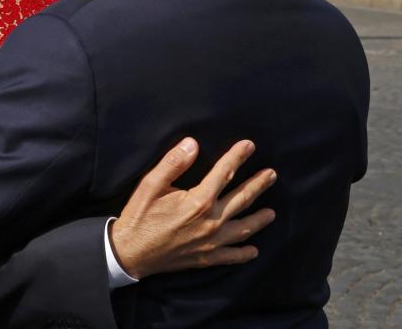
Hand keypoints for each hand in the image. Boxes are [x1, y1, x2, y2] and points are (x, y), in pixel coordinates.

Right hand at [108, 138, 275, 279]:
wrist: (130, 252)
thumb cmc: (140, 216)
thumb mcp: (150, 184)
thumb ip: (173, 163)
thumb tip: (192, 143)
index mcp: (199, 201)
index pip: (224, 173)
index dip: (237, 156)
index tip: (249, 145)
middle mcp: (211, 222)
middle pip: (242, 199)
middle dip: (258, 184)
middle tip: (271, 174)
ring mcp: (211, 242)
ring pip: (243, 228)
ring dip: (259, 219)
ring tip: (272, 212)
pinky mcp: (206, 258)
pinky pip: (232, 256)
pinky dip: (244, 253)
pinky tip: (253, 250)